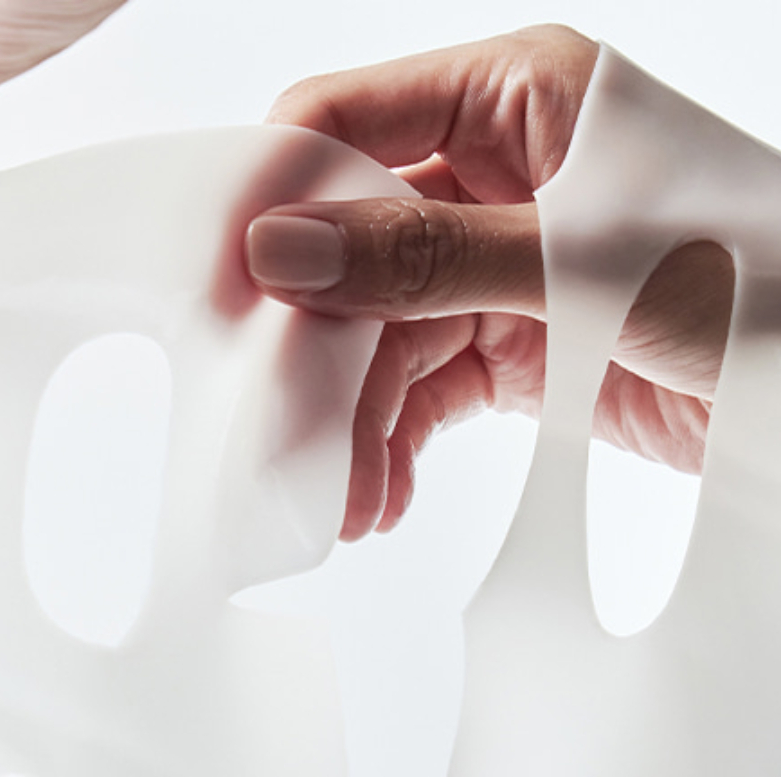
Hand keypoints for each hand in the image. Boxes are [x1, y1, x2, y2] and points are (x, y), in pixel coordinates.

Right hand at [245, 26, 735, 539]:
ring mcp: (498, 263)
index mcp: (515, 97)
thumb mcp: (579, 258)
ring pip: (383, 336)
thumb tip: (284, 249)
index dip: (276, 199)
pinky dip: (397, 442)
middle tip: (279, 429)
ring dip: (356, 420)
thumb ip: (425, 255)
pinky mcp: (513, 345)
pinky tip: (382, 493)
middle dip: (318, 350)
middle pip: (353, 250)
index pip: (348, 119)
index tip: (228, 292)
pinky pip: (424, 388)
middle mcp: (494, 173)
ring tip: (344, 499)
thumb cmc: (754, 279)